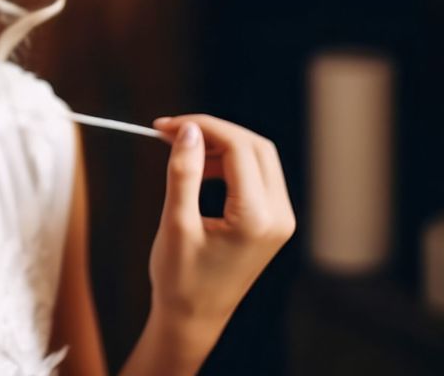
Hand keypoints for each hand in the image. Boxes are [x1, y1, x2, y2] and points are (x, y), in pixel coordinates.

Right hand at [145, 114, 295, 337]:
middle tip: (171, 131)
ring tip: (181, 150)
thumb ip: (183, 173)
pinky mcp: (272, 221)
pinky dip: (228, 163)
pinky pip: (257, 175)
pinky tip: (199, 169)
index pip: (238, 148)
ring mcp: (280, 219)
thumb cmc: (180, 278)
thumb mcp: (175, 223)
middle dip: (213, 131)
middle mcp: (278, 216)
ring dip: (221, 145)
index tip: (164, 126)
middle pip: (255, 146)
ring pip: (258, 157)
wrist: (193, 318)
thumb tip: (189, 130)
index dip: (202, 127)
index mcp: (256, 218)